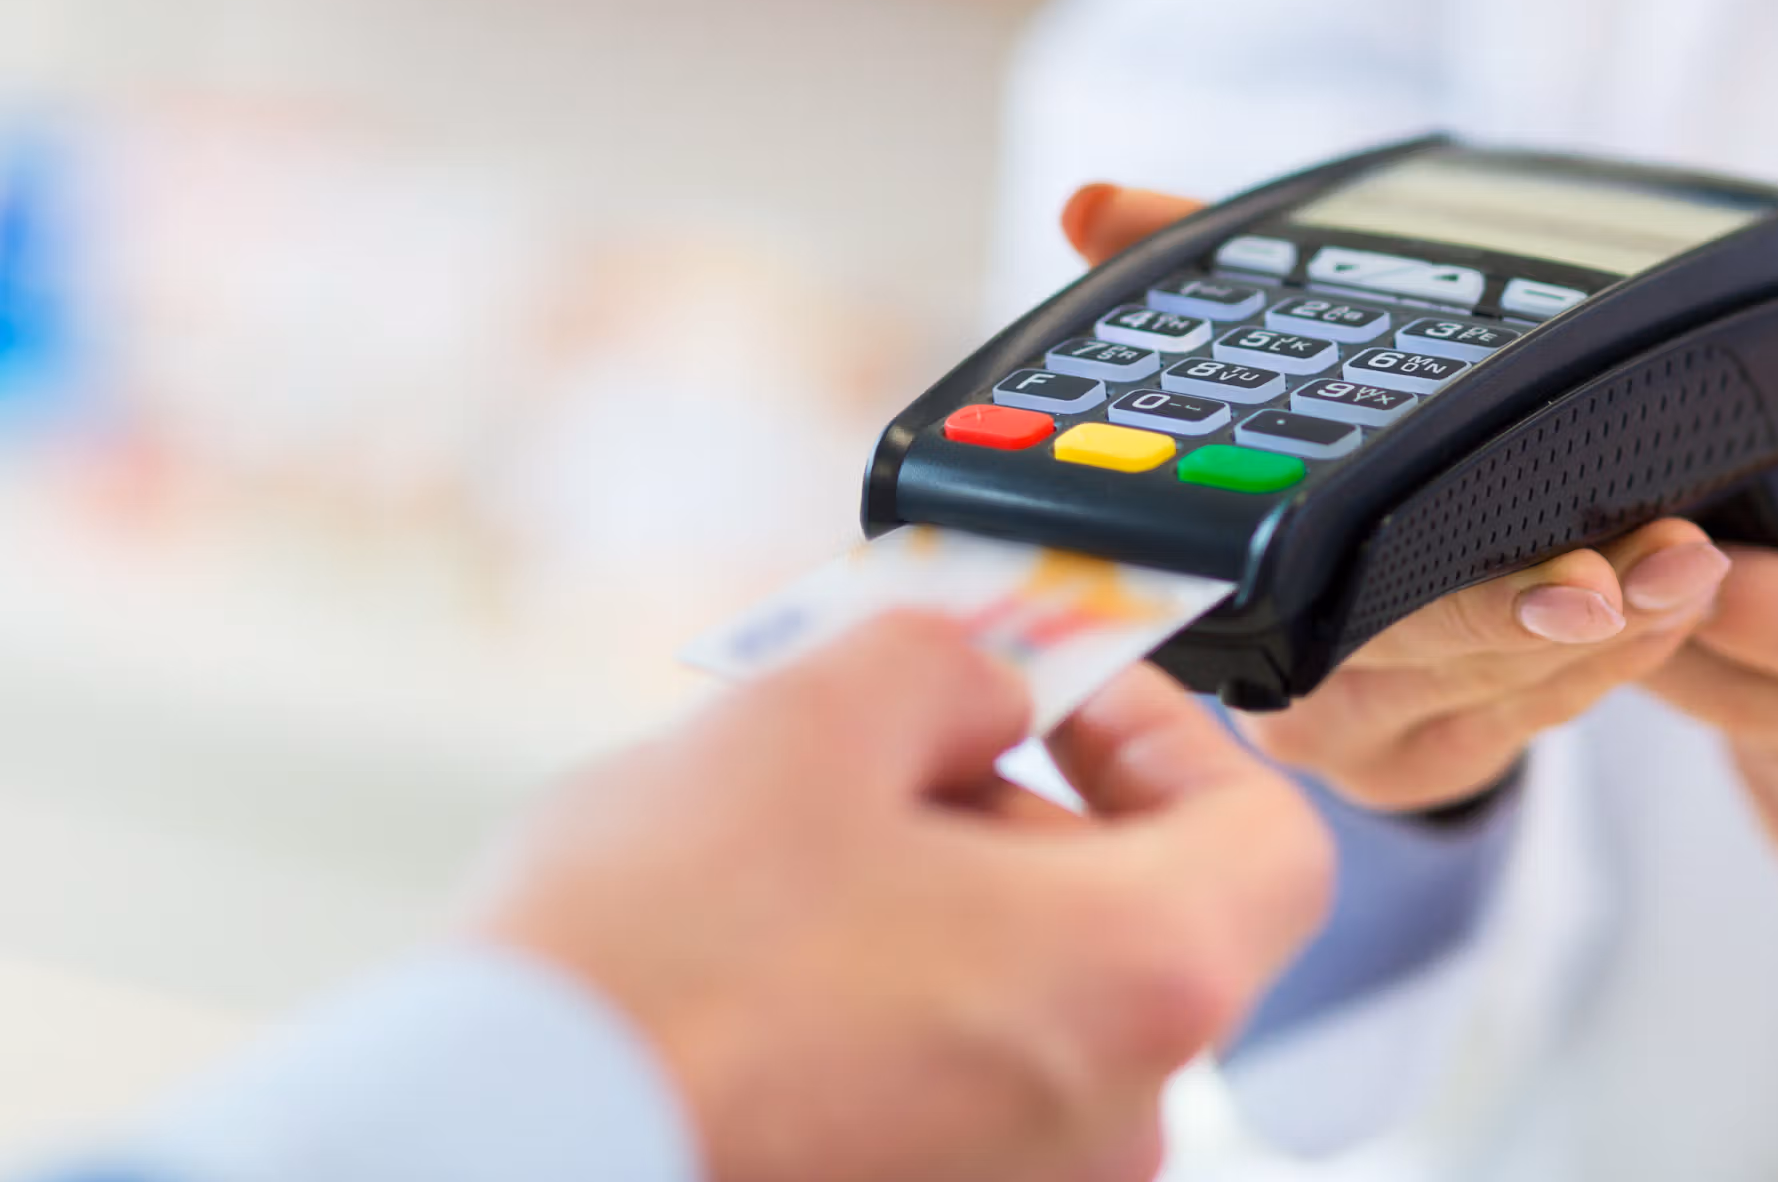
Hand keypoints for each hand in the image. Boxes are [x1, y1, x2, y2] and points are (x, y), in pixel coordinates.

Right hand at [472, 612, 1333, 1181]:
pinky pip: (960, 1102)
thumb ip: (948, 664)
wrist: (486, 1153)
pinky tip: (769, 974)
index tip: (1074, 698)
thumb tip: (985, 683)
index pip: (1271, 839)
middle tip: (892, 756)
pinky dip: (899, 1021)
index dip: (1179, 741)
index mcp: (1144, 977)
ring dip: (948, 918)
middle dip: (1025, 817)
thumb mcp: (811, 717)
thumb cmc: (649, 969)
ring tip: (796, 860)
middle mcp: (1114, 1116)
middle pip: (1141, 925)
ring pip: (1037, 1016)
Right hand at [1063, 184, 1732, 810]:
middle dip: (1583, 611)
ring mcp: (1356, 745)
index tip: (1582, 580)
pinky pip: (1535, 725)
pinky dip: (1615, 668)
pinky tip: (1670, 607)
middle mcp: (1284, 691)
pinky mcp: (1422, 772)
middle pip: (1457, 662)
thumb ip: (1180, 259)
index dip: (1478, 599)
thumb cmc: (1298, 438)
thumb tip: (1090, 203)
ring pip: (1513, 695)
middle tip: (1675, 560)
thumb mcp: (1253, 333)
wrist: (1313, 565)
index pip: (1359, 607)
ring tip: (1698, 562)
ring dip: (1627, 631)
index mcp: (1236, 593)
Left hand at [1641, 266, 1777, 1105]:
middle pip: (1773, 698)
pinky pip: (1748, 781)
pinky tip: (1720, 650)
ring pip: (1739, 741)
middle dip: (1669, 612)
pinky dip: (1723, 712)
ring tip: (1636, 569)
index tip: (1670, 520)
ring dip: (1677, 658)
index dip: (1756, 590)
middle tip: (1603, 526)